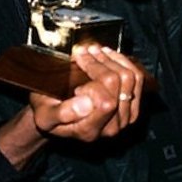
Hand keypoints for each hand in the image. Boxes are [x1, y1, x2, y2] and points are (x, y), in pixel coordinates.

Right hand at [30, 44, 144, 141]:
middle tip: (83, 51)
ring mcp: (125, 118)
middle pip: (119, 85)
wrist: (55, 116)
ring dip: (111, 59)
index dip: (94, 76)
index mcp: (90, 131)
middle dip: (99, 62)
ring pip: (130, 78)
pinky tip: (108, 55)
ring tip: (94, 50)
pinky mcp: (132, 107)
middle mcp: (111, 128)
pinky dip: (123, 62)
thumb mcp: (44, 114)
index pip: (107, 102)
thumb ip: (62, 112)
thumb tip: (86, 103)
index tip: (77, 60)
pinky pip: (137, 78)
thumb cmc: (48, 112)